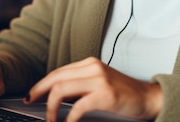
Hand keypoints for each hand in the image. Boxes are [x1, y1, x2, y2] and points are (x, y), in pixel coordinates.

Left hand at [25, 57, 161, 121]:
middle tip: (30, 103)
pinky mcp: (105, 94)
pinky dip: (68, 118)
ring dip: (50, 107)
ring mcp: (99, 79)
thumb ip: (81, 85)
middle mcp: (92, 67)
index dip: (41, 84)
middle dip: (39, 92)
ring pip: (61, 89)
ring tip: (49, 120)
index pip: (58, 72)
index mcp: (89, 64)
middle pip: (55, 78)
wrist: (149, 98)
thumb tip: (57, 97)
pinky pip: (78, 106)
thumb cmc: (124, 94)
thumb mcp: (100, 83)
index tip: (31, 95)